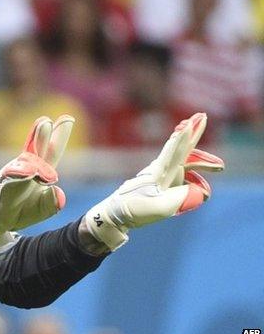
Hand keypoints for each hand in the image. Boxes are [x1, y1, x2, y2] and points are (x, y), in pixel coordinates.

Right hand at [0, 115, 73, 251]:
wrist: (1, 219)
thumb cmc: (24, 209)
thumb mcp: (43, 209)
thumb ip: (51, 202)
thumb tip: (59, 195)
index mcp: (40, 170)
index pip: (52, 151)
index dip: (60, 136)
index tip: (69, 118)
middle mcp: (27, 167)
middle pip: (38, 148)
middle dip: (43, 134)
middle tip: (47, 120)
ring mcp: (14, 173)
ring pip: (26, 159)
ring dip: (35, 143)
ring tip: (44, 126)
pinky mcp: (4, 183)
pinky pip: (12, 175)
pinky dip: (21, 171)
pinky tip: (29, 168)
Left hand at [85, 112, 224, 250]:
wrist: (114, 215)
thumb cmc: (134, 209)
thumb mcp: (158, 208)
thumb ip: (180, 200)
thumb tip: (200, 192)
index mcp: (159, 173)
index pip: (176, 151)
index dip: (187, 136)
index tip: (196, 119)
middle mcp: (160, 171)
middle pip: (182, 151)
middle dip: (194, 136)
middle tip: (203, 117)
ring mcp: (160, 177)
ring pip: (184, 164)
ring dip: (201, 164)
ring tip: (219, 167)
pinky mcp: (159, 185)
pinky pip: (181, 176)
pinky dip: (193, 179)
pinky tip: (202, 189)